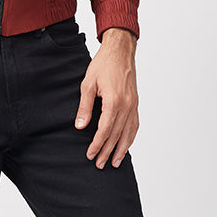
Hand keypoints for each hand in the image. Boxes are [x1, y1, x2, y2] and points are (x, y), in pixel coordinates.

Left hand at [74, 27, 138, 167]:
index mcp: (114, 101)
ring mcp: (133, 105)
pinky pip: (135, 125)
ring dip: (122, 149)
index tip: (90, 154)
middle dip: (108, 151)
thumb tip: (80, 126)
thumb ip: (85, 107)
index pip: (105, 130)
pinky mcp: (135, 103)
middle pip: (117, 135)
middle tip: (99, 164)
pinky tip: (126, 145)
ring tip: (115, 162)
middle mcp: (126, 106)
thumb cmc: (103, 65)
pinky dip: (130, 137)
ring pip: (129, 133)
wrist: (120, 51)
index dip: (97, 144)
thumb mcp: (88, 84)